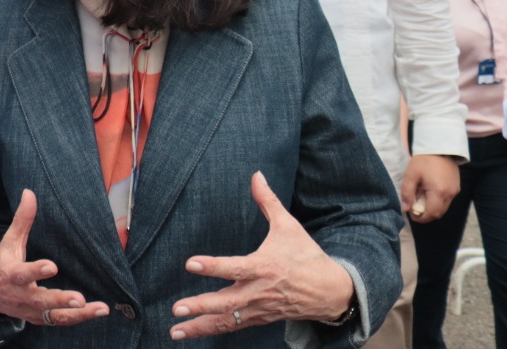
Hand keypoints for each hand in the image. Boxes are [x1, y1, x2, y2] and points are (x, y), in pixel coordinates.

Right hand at [0, 189, 109, 326]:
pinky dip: (79, 318)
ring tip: (100, 308)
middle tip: (79, 299)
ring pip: (54, 315)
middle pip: (40, 300)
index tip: (52, 266)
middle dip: (60, 300)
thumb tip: (29, 192)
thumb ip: (22, 220)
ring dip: (77, 314)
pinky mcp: (39, 318)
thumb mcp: (9, 241)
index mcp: (10, 274)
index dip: (35, 271)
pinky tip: (98, 311)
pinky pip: (60, 320)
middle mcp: (21, 295)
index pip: (22, 273)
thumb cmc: (2, 261)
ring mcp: (31, 310)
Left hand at [169, 172, 353, 340]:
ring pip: (227, 320)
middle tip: (177, 308)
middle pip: (227, 301)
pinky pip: (233, 327)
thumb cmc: (306, 256)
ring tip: (175, 331)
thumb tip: (256, 174)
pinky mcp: (259, 318)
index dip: (213, 266)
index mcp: (264, 267)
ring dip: (200, 326)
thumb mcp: (289, 226)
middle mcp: (259, 291)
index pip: (235, 268)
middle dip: (201, 306)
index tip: (190, 263)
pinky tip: (190, 333)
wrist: (331, 291)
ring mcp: (258, 308)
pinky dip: (212, 331)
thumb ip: (268, 202)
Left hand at [401, 154, 459, 222]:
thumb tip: (406, 209)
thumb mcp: (410, 176)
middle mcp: (450, 194)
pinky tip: (429, 195)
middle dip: (427, 215)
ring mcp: (455, 191)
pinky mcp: (457, 187)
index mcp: (438, 192)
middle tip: (415, 210)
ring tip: (421, 201)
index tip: (412, 216)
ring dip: (433, 209)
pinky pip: (447, 201)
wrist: (440, 148)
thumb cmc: (423, 161)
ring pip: (444, 208)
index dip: (421, 218)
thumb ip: (407, 193)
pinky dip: (438, 203)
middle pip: (439, 213)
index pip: (432, 213)